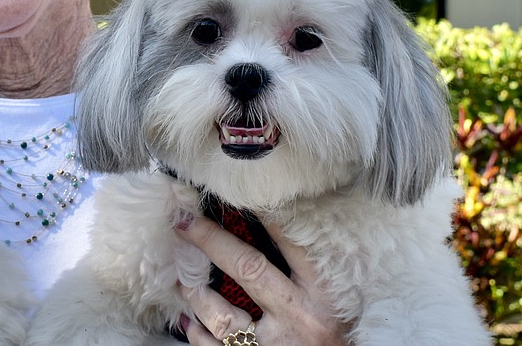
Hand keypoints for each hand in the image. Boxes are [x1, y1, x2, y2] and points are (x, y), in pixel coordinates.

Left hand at [173, 215, 348, 345]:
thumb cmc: (338, 338)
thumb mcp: (333, 302)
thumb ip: (308, 271)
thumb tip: (269, 228)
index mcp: (325, 296)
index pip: (291, 243)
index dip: (264, 215)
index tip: (239, 190)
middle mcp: (301, 319)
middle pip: (248, 268)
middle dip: (211, 240)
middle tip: (184, 221)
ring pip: (222, 314)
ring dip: (196, 293)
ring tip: (183, 278)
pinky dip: (198, 332)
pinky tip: (190, 320)